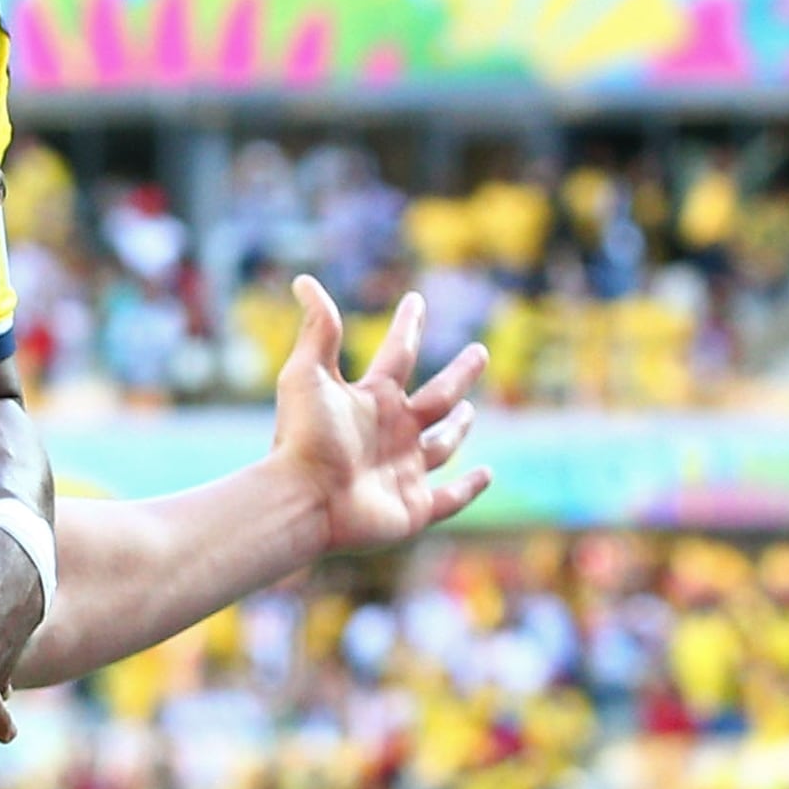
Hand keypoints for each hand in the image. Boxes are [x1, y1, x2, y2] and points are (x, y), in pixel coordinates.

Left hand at [274, 280, 489, 559]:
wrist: (302, 499)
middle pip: (436, 397)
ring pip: (442, 446)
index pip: (397, 354)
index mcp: (371, 399)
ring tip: (469, 410)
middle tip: (480, 352)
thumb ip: (318, 329)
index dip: (407, 326)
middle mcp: (391, 432)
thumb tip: (303, 280)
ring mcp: (404, 470)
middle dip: (459, 375)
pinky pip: (450, 498)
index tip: (415, 301)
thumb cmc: (303, 437)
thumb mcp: (307, 373)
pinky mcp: (414, 507)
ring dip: (459, 429)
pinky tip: (486, 475)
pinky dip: (469, 489)